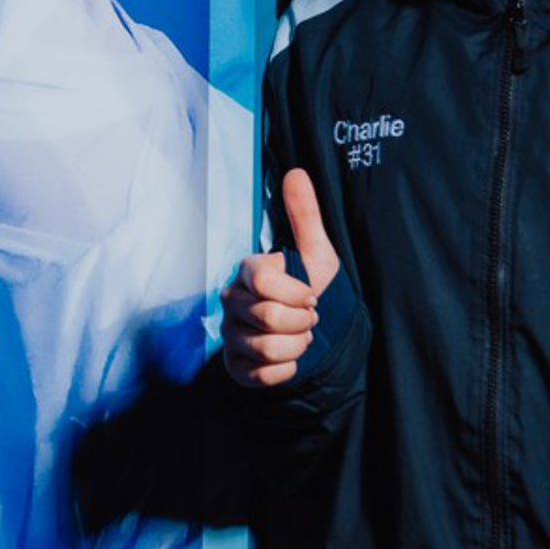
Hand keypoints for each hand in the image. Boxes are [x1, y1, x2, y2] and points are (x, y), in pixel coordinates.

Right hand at [223, 167, 339, 385]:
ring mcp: (230, 335)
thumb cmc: (315, 291)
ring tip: (302, 338)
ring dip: (296, 346)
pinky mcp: (234, 366)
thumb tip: (297, 172)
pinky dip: (285, 370)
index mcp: (248, 273)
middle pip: (266, 316)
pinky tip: (292, 360)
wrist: (319, 336)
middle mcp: (232, 302)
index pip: (262, 279)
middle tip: (311, 319)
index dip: (296, 292)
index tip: (311, 296)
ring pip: (264, 347)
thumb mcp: (317, 254)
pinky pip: (258, 375)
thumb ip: (305, 215)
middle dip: (301, 322)